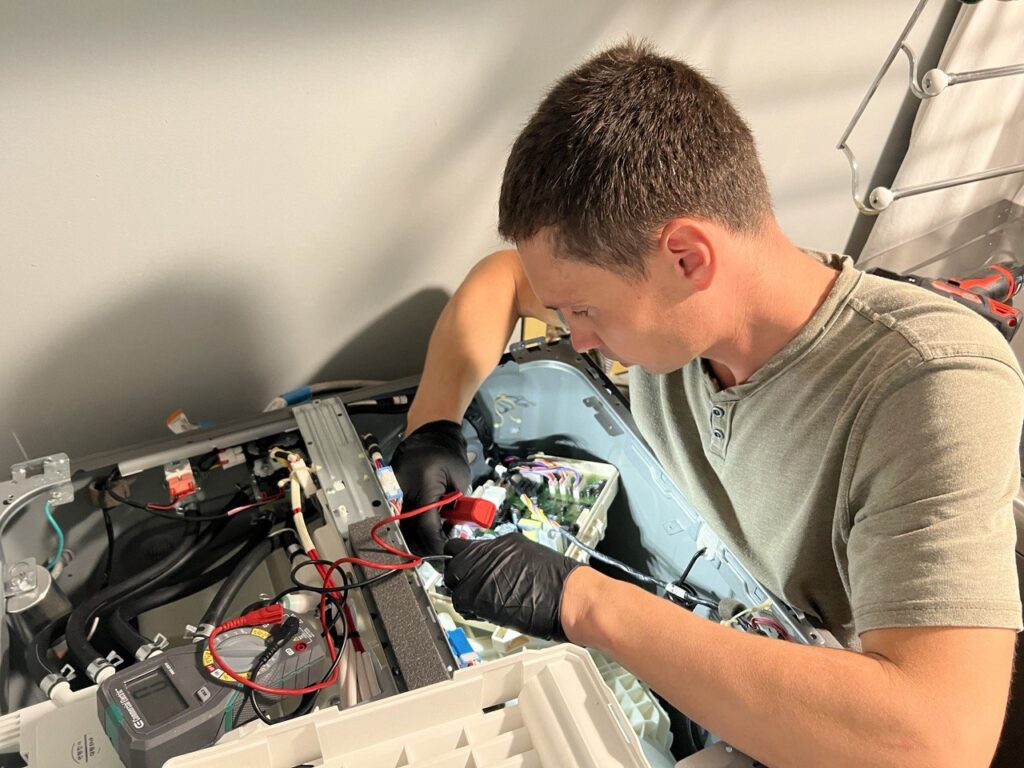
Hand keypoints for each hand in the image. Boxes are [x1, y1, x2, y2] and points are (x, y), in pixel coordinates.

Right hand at [390, 420, 469, 554]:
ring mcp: (392, 491)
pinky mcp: (389, 493)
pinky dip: (411, 527)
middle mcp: (402, 488)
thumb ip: (456, 509)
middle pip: (409, 531)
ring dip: (418, 538)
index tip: (445, 553)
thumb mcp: (461, 482)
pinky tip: (425, 526)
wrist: (431, 435)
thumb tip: (451, 535)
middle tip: (441, 548)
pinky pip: (398, 518)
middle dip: (426, 545)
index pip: (425, 525)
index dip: (436, 543)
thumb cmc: (449, 456)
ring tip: (436, 535)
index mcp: (424, 483)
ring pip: (401, 528)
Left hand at [443, 534, 581, 641]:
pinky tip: (482, 612)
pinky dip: (467, 607)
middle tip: (470, 585)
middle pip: (454, 559)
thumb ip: (508, 559)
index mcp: (503, 541)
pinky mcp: (476, 593)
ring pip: (453, 580)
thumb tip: (498, 567)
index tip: (466, 566)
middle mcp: (488, 552)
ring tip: (479, 600)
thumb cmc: (560, 582)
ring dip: (461, 590)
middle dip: (459, 573)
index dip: (463, 557)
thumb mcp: (531, 556)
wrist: (568, 597)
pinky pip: (459, 600)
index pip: (466, 544)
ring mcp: (480, 571)